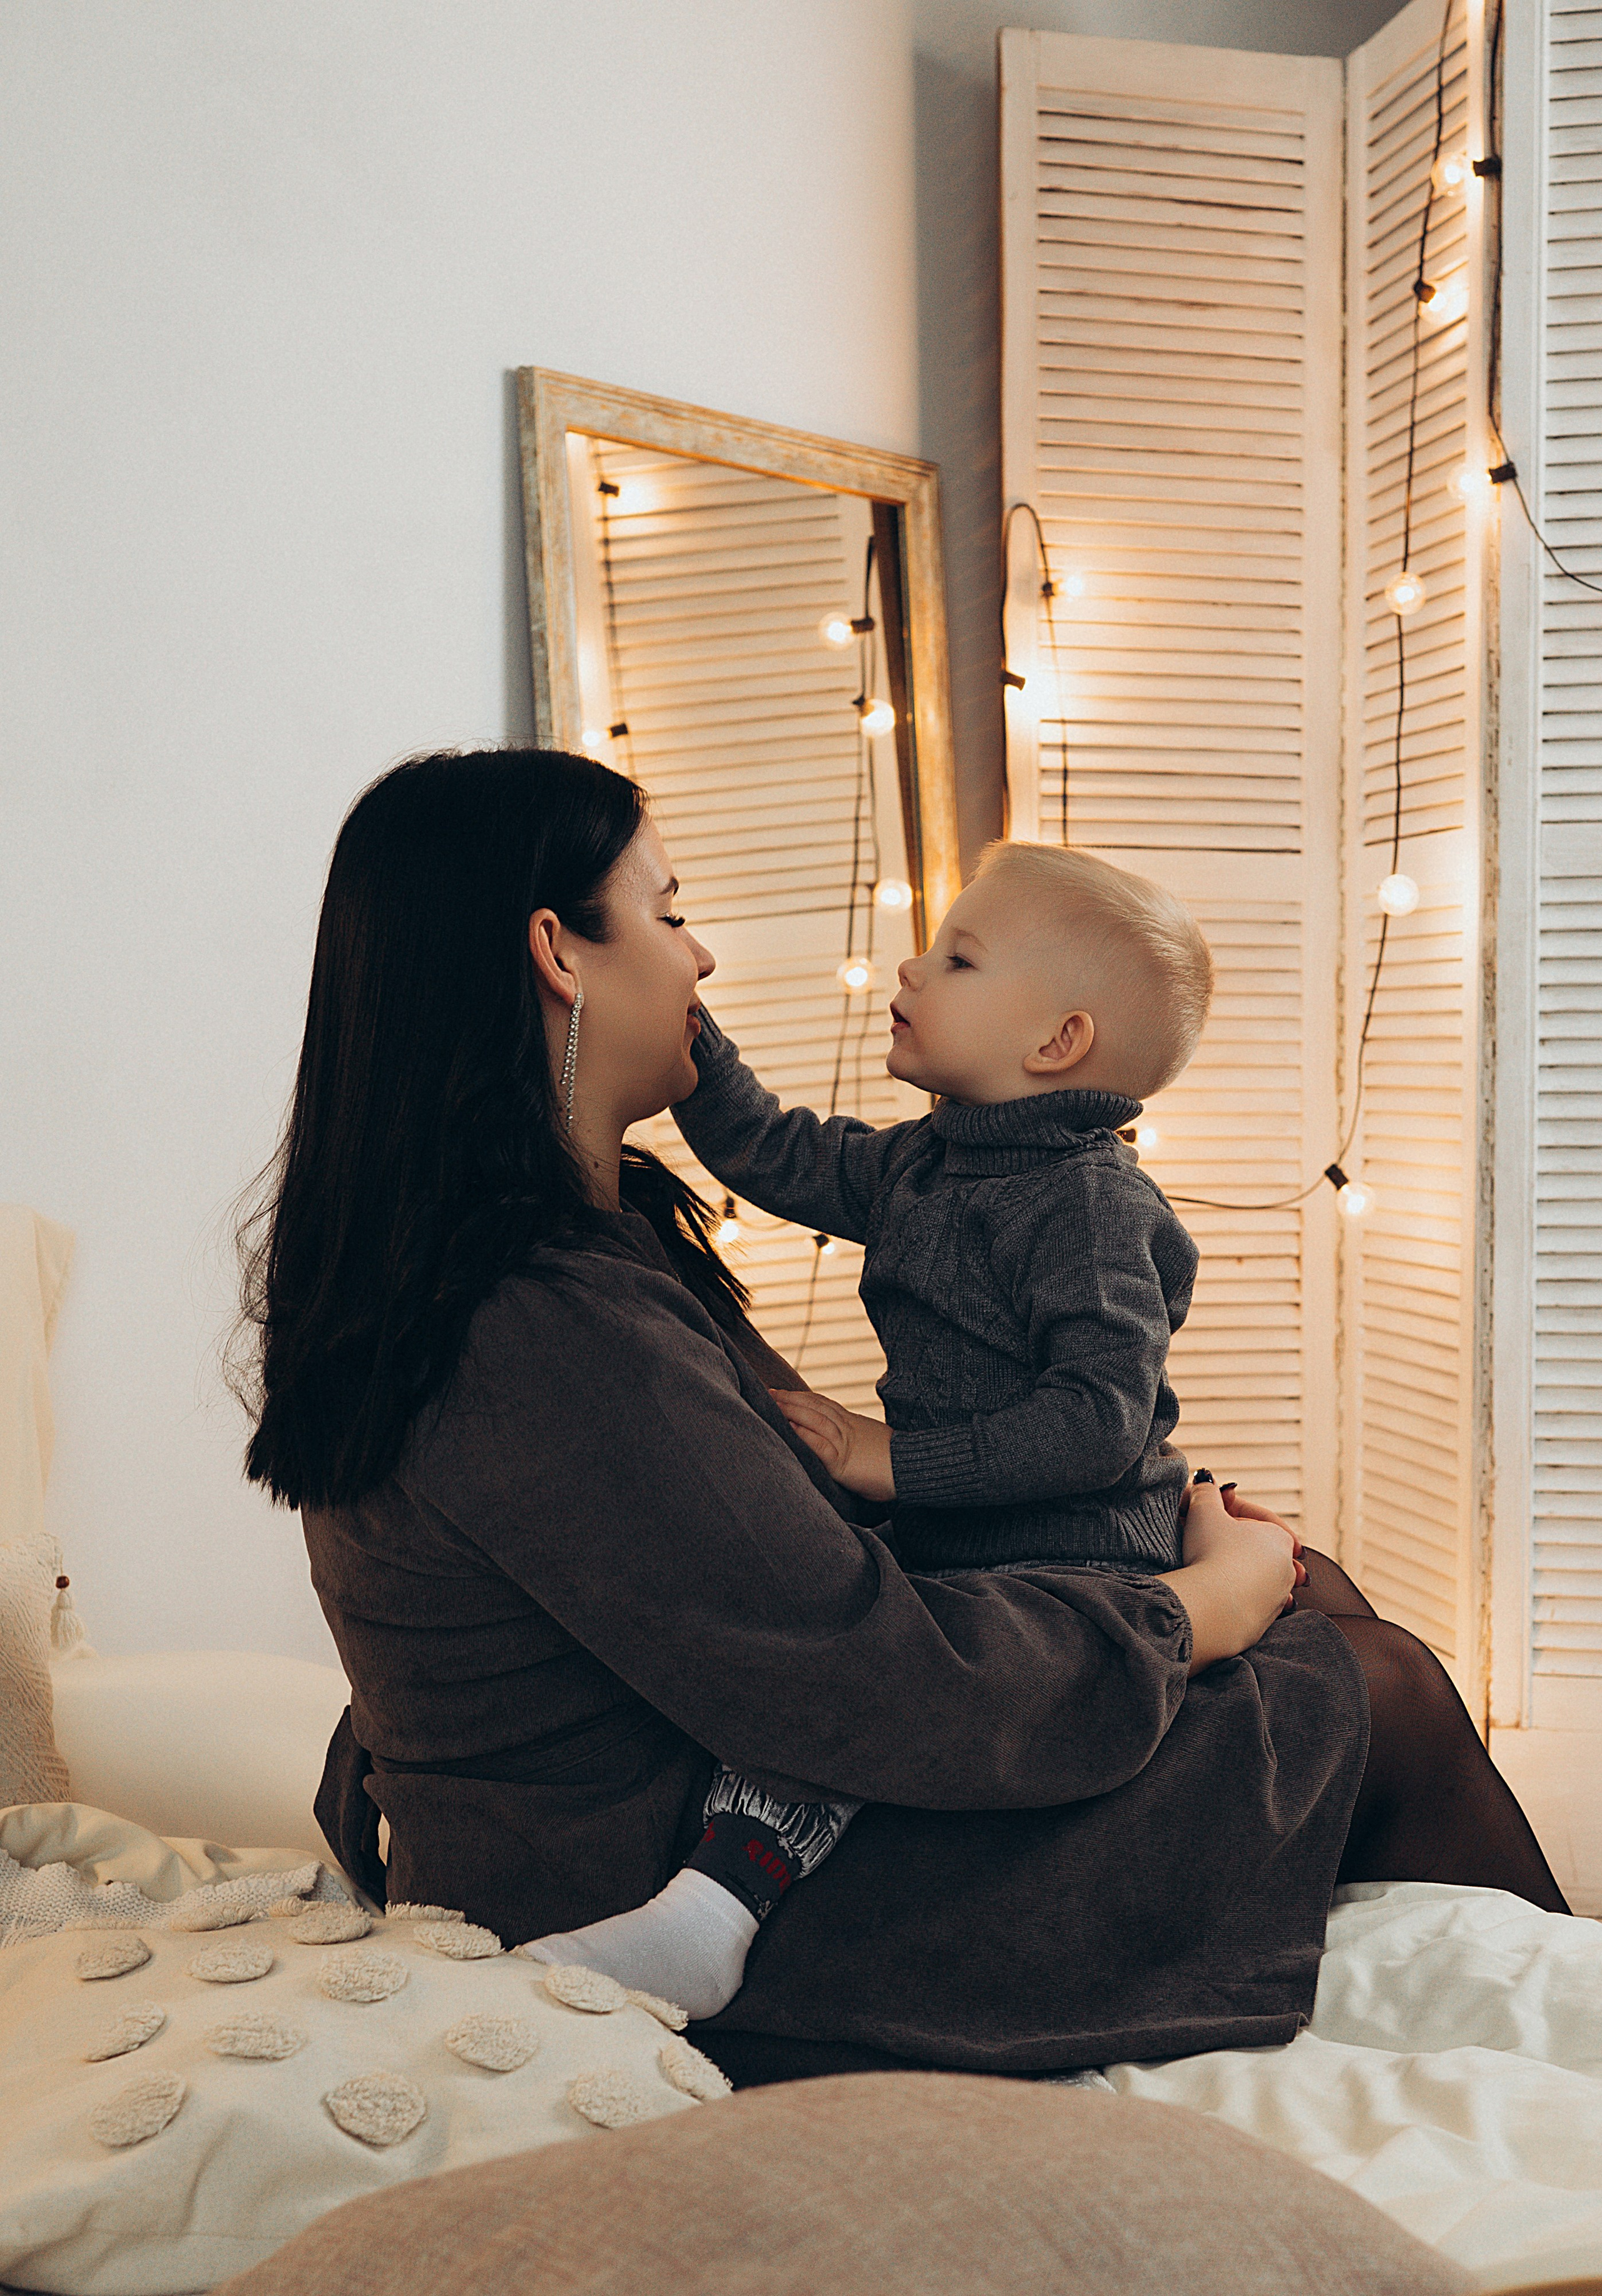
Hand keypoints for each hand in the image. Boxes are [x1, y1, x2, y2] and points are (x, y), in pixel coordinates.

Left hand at [769, 1388, 895, 1500]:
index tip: (786, 1392)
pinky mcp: (842, 1463)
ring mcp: (844, 1443)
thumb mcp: (874, 1440)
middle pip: (815, 1407)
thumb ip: (858, 1437)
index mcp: (853, 1423)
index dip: (804, 1397)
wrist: (914, 1468)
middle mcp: (847, 1428)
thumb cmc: (897, 1461)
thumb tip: (849, 1442)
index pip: (824, 1404)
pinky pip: (820, 1446)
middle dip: (791, 1399)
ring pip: (815, 1420)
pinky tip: (790, 1428)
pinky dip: (804, 1435)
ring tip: (774, 1404)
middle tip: (771, 1392)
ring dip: (792, 1411)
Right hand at [1160, 1479, 1299, 1671]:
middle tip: (1212, 1540)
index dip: (1232, 1511)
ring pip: (1259, 1578)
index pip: (1258, 1519)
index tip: (1212, 1511)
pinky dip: (1238, 1596)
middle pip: (1261, 1550)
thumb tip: (1205, 1482)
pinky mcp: (1264, 1623)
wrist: (1213, 1607)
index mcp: (1279, 1537)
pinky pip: (1252, 1603)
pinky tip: (1220, 1593)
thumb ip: (1206, 1491)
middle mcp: (1287, 1568)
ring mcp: (1278, 1598)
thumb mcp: (1204, 1510)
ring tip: (1215, 1568)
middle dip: (1239, 1544)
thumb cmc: (1211, 1553)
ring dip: (1241, 1572)